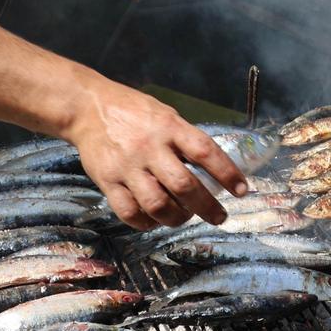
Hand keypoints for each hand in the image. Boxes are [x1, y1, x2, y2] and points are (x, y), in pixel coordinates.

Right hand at [66, 78, 247, 228]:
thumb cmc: (133, 111)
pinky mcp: (107, 182)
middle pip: (184, 185)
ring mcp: (127, 167)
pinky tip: (155, 220)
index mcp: (169, 127)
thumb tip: (211, 167)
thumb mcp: (165, 114)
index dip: (227, 173)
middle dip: (207, 207)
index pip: (205, 152)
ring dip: (177, 218)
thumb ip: (184, 139)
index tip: (242, 190)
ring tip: (185, 217)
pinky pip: (130, 212)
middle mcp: (149, 148)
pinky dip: (146, 223)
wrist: (88, 108)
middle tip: (220, 216)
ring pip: (158, 204)